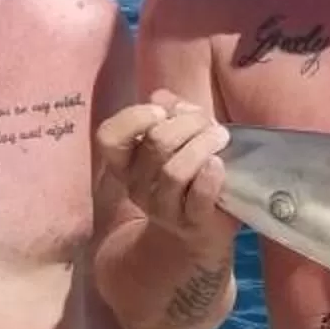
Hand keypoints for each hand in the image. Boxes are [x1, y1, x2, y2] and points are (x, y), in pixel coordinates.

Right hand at [94, 90, 237, 249]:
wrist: (198, 230)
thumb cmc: (188, 174)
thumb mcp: (176, 139)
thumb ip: (169, 112)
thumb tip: (164, 97)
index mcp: (125, 162)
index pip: (109, 137)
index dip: (134, 117)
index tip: (161, 111)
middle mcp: (136, 185)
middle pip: (156, 143)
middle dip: (189, 124)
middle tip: (209, 123)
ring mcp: (162, 207)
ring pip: (175, 170)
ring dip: (203, 145)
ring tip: (220, 137)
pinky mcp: (192, 223)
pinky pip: (198, 197)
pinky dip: (210, 177)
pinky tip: (218, 165)